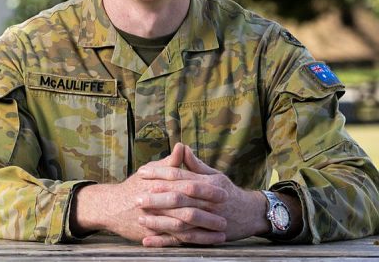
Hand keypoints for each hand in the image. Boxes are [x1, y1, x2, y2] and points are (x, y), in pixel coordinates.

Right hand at [71, 143, 226, 244]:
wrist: (111, 206)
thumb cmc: (134, 187)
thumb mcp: (150, 171)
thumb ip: (170, 162)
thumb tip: (182, 146)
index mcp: (159, 184)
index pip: (187, 185)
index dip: (206, 189)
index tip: (224, 191)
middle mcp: (157, 202)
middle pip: (187, 207)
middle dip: (209, 212)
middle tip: (227, 214)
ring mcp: (154, 219)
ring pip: (183, 226)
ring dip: (204, 230)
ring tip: (222, 232)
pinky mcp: (152, 233)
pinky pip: (175, 240)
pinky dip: (192, 241)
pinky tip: (206, 242)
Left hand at [136, 144, 267, 245]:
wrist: (251, 214)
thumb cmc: (228, 192)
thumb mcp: (215, 175)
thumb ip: (195, 164)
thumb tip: (181, 147)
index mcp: (208, 183)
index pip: (180, 176)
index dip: (160, 174)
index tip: (142, 172)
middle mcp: (208, 201)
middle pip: (179, 198)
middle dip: (157, 198)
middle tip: (137, 197)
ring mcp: (208, 220)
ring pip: (181, 221)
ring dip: (160, 221)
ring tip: (141, 218)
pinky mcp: (206, 236)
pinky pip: (183, 240)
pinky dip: (165, 241)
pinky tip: (148, 241)